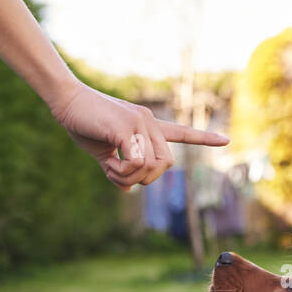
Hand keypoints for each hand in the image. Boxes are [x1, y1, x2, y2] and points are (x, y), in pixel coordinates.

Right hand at [48, 81, 229, 190]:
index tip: (225, 140)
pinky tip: (107, 162)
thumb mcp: (102, 153)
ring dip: (128, 177)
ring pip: (151, 167)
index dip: (203, 138)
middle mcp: (149, 122)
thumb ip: (118, 169)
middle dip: (144, 179)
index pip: (181, 132)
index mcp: (146, 126)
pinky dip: (121, 172)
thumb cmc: (81, 124)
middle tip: (119, 175)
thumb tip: (128, 189)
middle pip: (165, 165)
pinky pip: (137, 162)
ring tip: (109, 166)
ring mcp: (140, 122)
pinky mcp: (127, 126)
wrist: (65, 101)